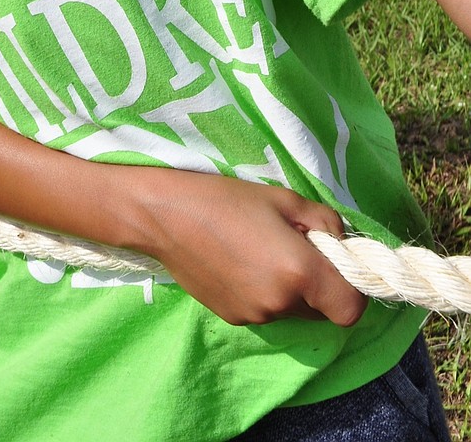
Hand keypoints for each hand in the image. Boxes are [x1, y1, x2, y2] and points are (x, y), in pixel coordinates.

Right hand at [124, 168, 367, 326]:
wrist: (165, 217)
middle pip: (322, 310)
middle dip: (318, 284)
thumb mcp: (283, 198)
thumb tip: (339, 241)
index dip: (351, 288)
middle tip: (293, 245)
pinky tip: (238, 262)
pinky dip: (263, 292)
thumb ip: (324, 221)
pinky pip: (265, 311)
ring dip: (289, 289)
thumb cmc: (226, 199)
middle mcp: (281, 304)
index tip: (334, 262)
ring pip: (292, 311)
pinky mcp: (234, 319)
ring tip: (259, 250)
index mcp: (299, 272)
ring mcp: (256, 317)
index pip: (351, 308)